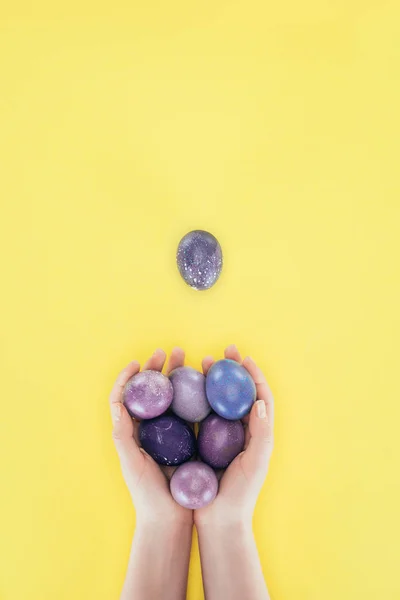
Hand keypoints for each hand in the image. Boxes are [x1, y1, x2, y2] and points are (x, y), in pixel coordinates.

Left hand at [109, 347, 191, 526]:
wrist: (170, 519)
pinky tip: (206, 384)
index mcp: (132, 431)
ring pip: (173, 397)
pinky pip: (191, 412)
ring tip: (190, 358)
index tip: (139, 362)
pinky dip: (196, 396)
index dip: (129, 377)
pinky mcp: (188, 440)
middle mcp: (150, 428)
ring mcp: (170, 433)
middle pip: (152, 391)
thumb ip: (123, 435)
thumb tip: (117, 404)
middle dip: (160, 368)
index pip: (126, 397)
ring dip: (180, 376)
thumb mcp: (131, 463)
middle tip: (172, 351)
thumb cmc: (146, 493)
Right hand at [195, 344, 273, 528]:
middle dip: (229, 370)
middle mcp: (240, 431)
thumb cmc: (241, 494)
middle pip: (236, 392)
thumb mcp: (256, 462)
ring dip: (209, 380)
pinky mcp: (202, 443)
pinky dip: (193, 399)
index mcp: (257, 432)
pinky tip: (182, 389)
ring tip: (199, 363)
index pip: (259, 396)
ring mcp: (220, 436)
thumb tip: (261, 401)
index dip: (253, 374)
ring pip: (215, 400)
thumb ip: (261, 433)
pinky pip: (198, 415)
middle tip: (218, 353)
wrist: (219, 521)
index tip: (242, 357)